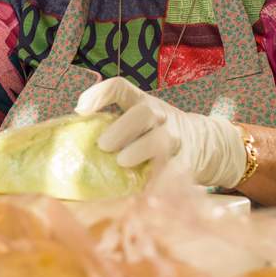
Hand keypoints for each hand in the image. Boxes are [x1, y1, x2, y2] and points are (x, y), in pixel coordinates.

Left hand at [76, 77, 247, 187]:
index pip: (119, 87)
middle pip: (143, 113)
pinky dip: (158, 179)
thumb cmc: (154, 132)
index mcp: (141, 102)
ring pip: (161, 140)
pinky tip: (143, 188)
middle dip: (122, 128)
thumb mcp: (138, 120)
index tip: (80, 110)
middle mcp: (160, 116)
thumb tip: (70, 141)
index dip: (99, 94)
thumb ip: (111, 125)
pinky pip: (173, 170)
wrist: (205, 143)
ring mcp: (176, 138)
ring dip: (140, 150)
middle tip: (103, 145)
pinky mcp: (187, 162)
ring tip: (122, 162)